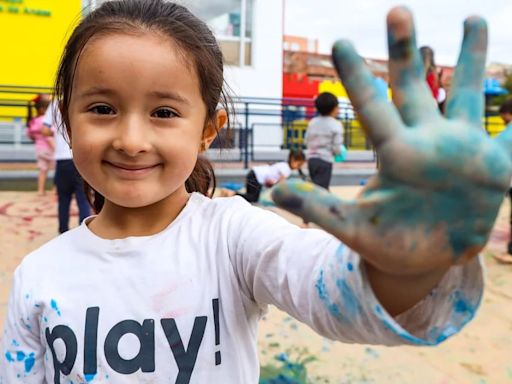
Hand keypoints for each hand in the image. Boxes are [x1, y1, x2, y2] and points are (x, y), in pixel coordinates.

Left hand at [273, 7, 511, 276]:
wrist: (423, 259)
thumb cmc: (387, 242)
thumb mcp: (351, 228)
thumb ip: (318, 208)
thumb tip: (275, 192)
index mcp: (396, 154)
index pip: (373, 107)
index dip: (357, 77)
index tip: (340, 43)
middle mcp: (427, 142)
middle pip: (413, 88)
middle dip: (405, 52)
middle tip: (396, 10)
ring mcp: (462, 149)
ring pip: (464, 95)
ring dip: (469, 60)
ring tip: (473, 18)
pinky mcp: (494, 167)